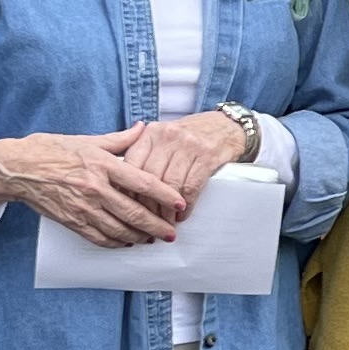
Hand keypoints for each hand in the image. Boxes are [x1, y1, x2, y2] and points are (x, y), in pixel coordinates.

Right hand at [0, 129, 192, 246]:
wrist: (18, 168)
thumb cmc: (51, 150)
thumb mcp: (88, 140)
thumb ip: (119, 139)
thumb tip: (143, 128)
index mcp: (102, 164)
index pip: (142, 182)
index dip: (164, 194)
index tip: (180, 203)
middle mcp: (94, 187)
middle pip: (133, 212)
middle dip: (156, 225)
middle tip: (171, 233)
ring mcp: (83, 207)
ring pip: (118, 229)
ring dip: (139, 237)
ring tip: (152, 239)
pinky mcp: (71, 220)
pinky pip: (99, 237)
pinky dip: (115, 242)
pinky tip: (125, 242)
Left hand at [111, 105, 252, 209]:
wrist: (226, 126)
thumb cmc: (191, 137)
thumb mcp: (163, 137)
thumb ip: (143, 154)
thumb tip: (122, 186)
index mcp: (152, 132)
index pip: (131, 164)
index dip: (128, 190)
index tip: (128, 208)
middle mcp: (168, 136)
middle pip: (149, 177)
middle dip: (147, 205)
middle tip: (147, 222)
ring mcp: (189, 145)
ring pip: (170, 185)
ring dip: (167, 210)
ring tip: (166, 223)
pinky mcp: (207, 156)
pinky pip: (191, 187)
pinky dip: (185, 206)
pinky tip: (182, 214)